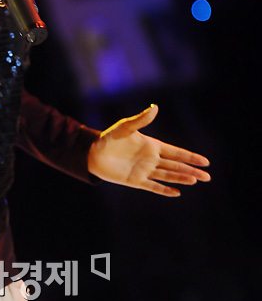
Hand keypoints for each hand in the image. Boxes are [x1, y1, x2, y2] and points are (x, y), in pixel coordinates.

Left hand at [87, 104, 210, 196]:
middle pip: (175, 166)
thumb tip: (155, 107)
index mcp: (152, 146)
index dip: (190, 157)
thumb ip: (140, 120)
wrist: (92, 153)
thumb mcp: (125, 127)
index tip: (205, 161)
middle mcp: (151, 159)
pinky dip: (164, 190)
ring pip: (167, 176)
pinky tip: (177, 192)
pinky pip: (153, 186)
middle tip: (208, 176)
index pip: (175, 152)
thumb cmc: (108, 138)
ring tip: (195, 181)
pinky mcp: (135, 181)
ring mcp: (144, 171)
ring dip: (181, 178)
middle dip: (191, 170)